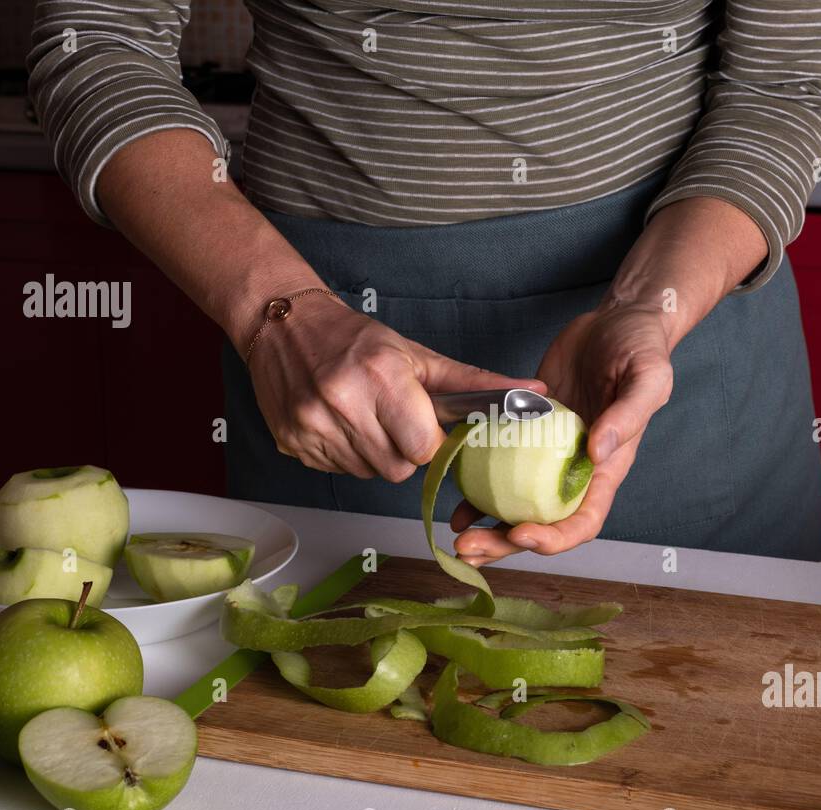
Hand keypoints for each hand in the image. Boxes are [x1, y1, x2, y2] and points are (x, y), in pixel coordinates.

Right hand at [247, 295, 544, 480]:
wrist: (283, 325)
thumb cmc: (354, 339)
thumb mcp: (418, 355)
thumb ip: (476, 383)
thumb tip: (536, 393)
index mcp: (381, 376)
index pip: (424, 447)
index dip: (430, 442)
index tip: (425, 425)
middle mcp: (342, 401)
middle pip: (397, 468)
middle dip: (404, 450)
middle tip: (393, 420)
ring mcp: (312, 425)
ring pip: (368, 473)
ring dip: (375, 454)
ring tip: (365, 417)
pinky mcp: (292, 442)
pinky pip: (337, 470)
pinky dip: (346, 454)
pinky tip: (341, 423)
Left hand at [450, 301, 672, 563]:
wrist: (616, 321)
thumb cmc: (641, 349)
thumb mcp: (647, 378)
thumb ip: (629, 415)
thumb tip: (598, 453)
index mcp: (607, 468)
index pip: (583, 520)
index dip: (554, 537)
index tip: (521, 535)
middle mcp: (573, 470)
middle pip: (540, 524)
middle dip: (505, 544)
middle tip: (468, 549)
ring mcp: (546, 455)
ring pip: (515, 504)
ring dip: (486, 527)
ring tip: (456, 538)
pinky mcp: (524, 434)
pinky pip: (498, 468)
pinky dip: (476, 488)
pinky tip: (453, 500)